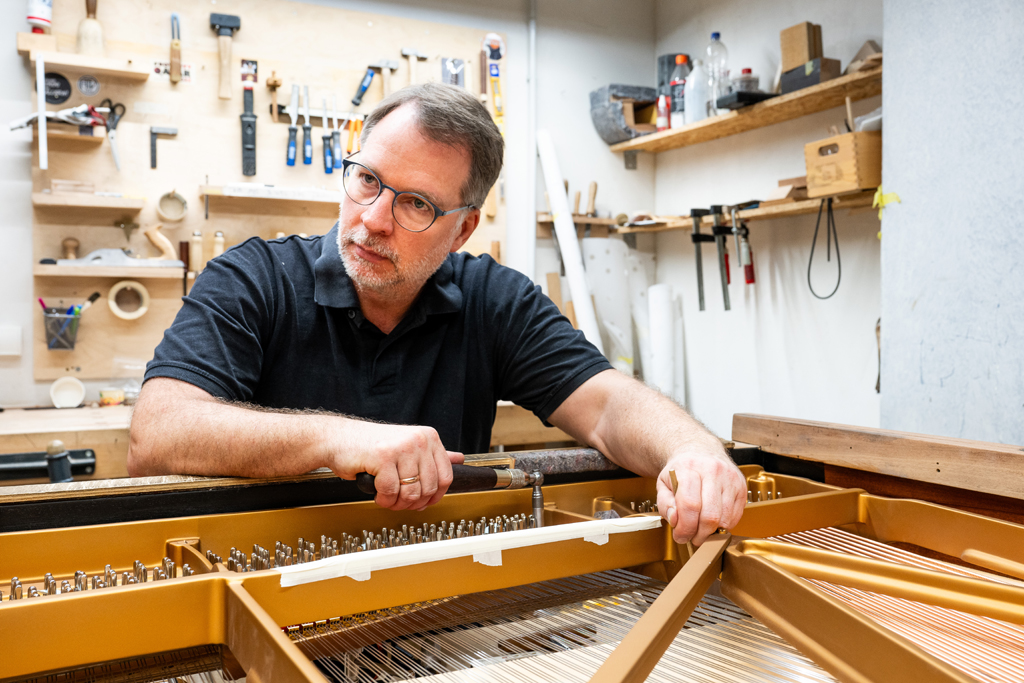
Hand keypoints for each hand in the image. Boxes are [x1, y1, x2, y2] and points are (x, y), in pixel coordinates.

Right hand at [327, 420, 464, 510]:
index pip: (446, 476)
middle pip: (429, 488)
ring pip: (411, 493)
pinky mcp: (383, 456)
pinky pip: (391, 491)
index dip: (435, 496)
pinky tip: (376, 493)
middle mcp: (418, 440)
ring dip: (397, 504)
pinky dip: (383, 499)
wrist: (338, 438)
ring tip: (387, 499)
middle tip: (398, 503)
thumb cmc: (370, 445)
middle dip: (413, 503)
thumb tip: (458, 459)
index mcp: (428, 437)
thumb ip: (432, 454)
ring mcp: (402, 447)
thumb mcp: (406, 446)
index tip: (423, 502)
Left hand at [655, 447, 746, 546]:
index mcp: (689, 468)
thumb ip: (665, 504)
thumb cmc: (681, 469)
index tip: (680, 536)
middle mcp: (712, 471)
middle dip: (700, 534)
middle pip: (710, 516)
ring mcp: (730, 478)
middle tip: (692, 537)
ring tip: (702, 529)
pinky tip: (714, 520)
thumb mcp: (663, 484)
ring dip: (712, 532)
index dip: (685, 528)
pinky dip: (724, 525)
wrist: (700, 450)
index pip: (690, 505)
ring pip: (725, 518)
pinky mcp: (742, 485)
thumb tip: (675, 520)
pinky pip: (736, 516)